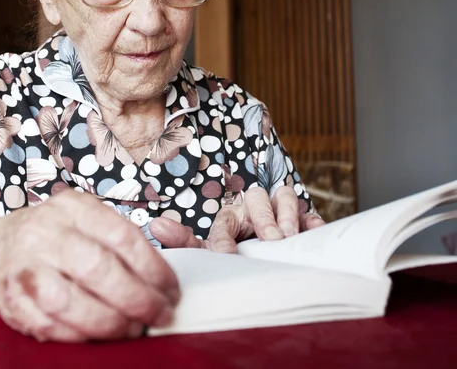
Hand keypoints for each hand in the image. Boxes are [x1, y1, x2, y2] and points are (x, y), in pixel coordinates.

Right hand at [0, 190, 178, 341]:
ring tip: (134, 328)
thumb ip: (124, 234)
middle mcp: (46, 231)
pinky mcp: (11, 299)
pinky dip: (81, 336)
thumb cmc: (55, 237)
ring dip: (111, 323)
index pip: (122, 236)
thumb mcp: (88, 219)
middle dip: (138, 299)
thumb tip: (171, 249)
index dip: (154, 267)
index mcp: (74, 207)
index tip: (171, 288)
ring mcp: (25, 266)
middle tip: (160, 314)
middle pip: (99, 268)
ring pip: (72, 302)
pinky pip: (51, 326)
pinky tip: (101, 335)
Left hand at [150, 185, 324, 252]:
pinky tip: (311, 231)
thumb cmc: (233, 258)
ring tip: (288, 236)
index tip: (227, 255)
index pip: (224, 222)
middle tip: (270, 240)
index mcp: (229, 218)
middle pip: (256, 198)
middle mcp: (254, 210)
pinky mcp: (304, 221)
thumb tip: (155, 226)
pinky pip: (310, 213)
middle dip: (263, 217)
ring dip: (286, 214)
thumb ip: (184, 242)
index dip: (225, 237)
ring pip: (283, 195)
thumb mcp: (208, 254)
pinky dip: (311, 221)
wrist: (266, 272)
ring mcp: (280, 213)